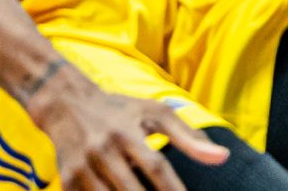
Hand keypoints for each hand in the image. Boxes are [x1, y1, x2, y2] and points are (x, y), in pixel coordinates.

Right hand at [28, 62, 225, 190]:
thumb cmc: (118, 110)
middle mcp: (103, 149)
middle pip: (132, 190)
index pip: (155, 167)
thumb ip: (188, 137)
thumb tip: (223, 158)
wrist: (64, 104)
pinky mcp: (68, 181)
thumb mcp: (154, 113)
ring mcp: (82, 168)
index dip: (173, 190)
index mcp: (127, 132)